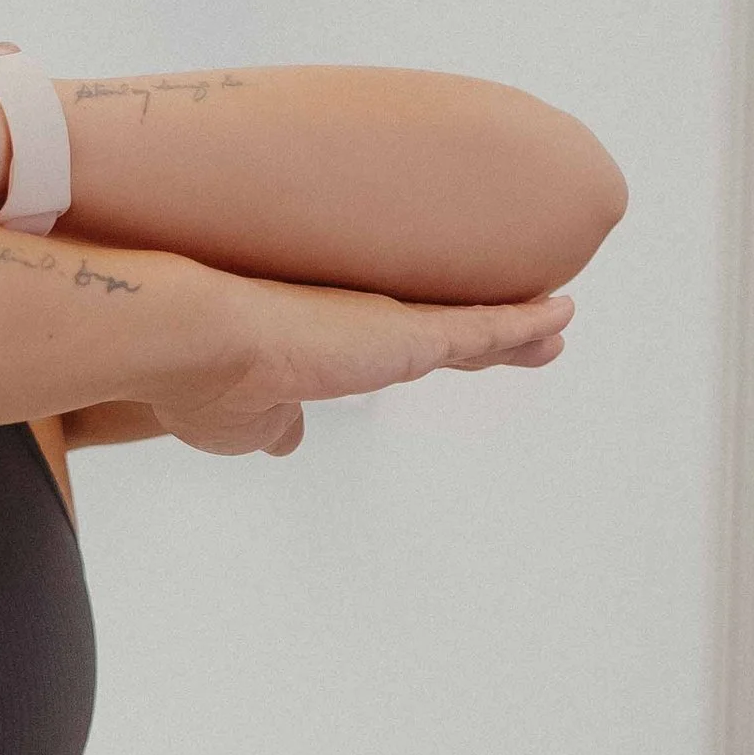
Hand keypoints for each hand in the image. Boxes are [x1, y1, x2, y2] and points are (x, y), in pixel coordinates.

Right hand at [154, 272, 572, 454]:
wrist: (192, 342)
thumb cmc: (203, 385)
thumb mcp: (245, 424)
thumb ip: (274, 426)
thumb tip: (286, 440)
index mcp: (323, 350)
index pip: (389, 349)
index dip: (420, 350)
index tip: (449, 351)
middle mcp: (359, 328)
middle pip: (440, 332)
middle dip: (486, 334)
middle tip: (530, 327)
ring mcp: (385, 326)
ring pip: (469, 327)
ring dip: (516, 330)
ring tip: (558, 323)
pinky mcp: (404, 333)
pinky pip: (483, 327)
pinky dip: (523, 322)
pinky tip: (560, 314)